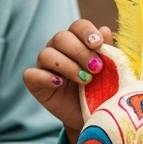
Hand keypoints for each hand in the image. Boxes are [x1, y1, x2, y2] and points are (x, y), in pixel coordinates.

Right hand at [23, 20, 110, 143]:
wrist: (94, 117)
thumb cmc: (103, 91)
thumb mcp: (111, 72)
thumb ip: (109, 52)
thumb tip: (104, 30)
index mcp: (78, 42)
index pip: (78, 26)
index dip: (87, 32)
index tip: (98, 44)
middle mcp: (59, 50)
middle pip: (61, 37)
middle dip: (80, 52)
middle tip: (96, 68)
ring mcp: (45, 66)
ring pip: (46, 54)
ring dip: (67, 66)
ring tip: (85, 80)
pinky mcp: (35, 84)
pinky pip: (30, 74)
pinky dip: (45, 77)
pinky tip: (60, 83)